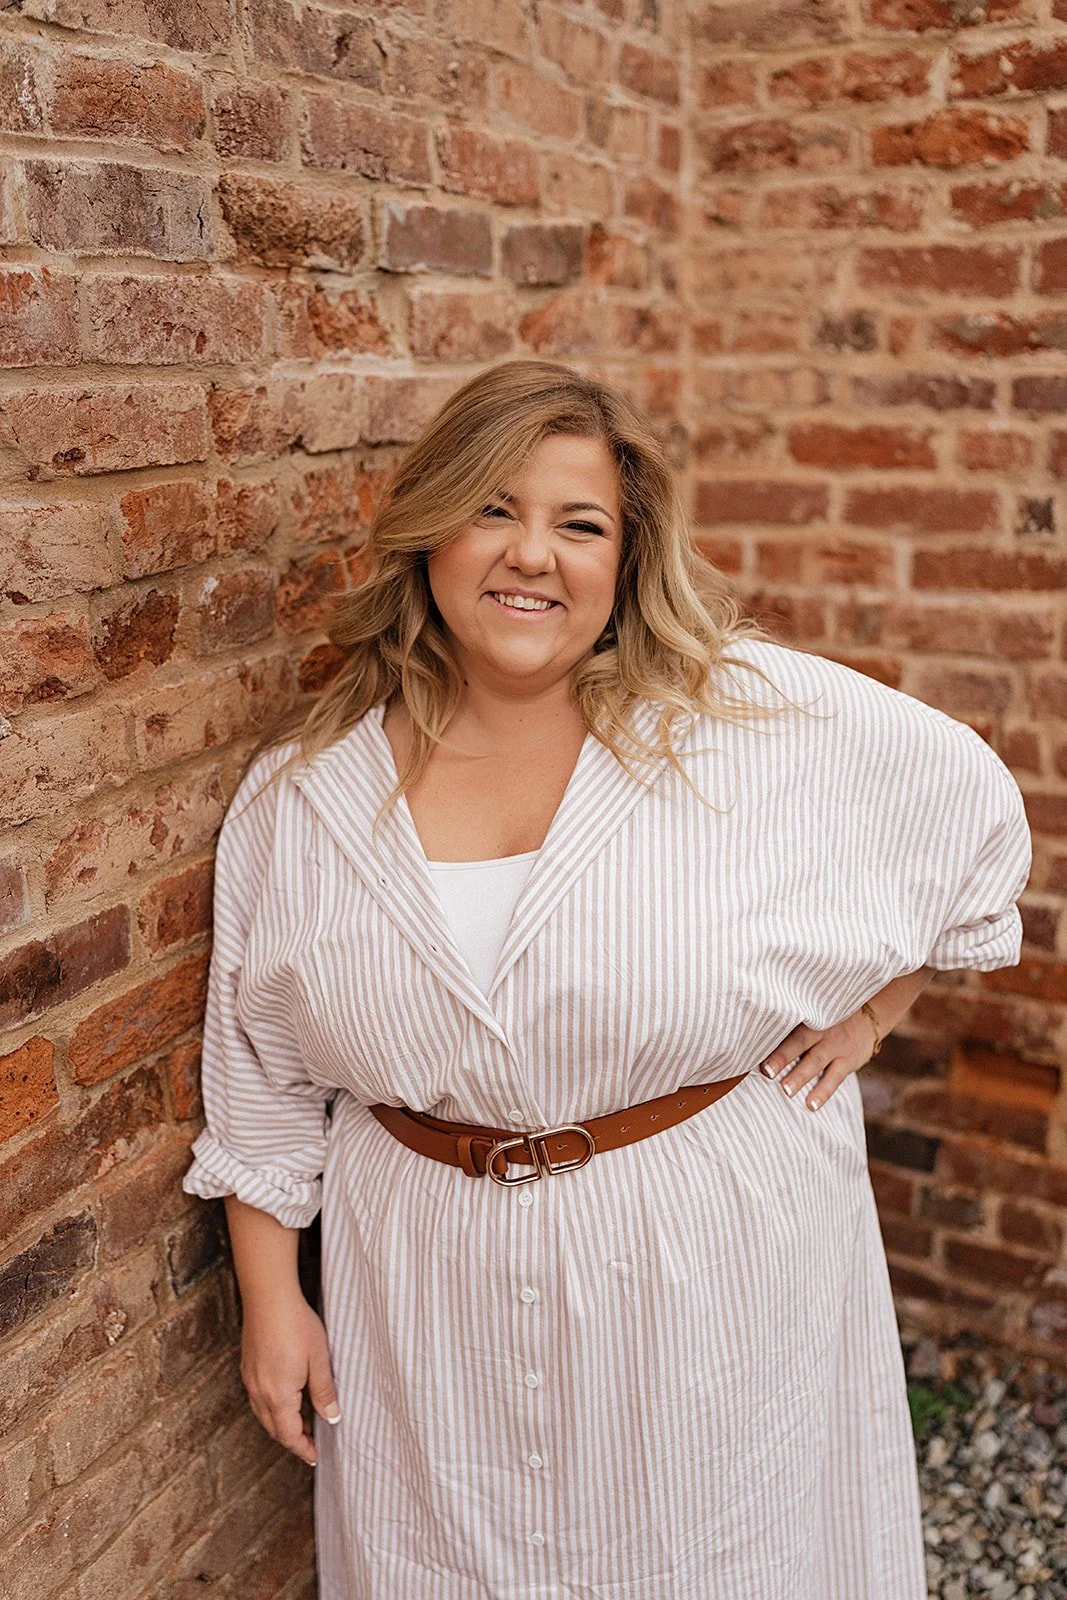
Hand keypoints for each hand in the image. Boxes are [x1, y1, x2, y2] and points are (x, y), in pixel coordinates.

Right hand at [239, 1290, 340, 1465]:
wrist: (268, 1297)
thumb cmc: (296, 1325)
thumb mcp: (319, 1359)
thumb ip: (324, 1392)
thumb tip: (331, 1418)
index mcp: (278, 1396)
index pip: (289, 1435)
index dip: (303, 1448)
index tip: (315, 1457)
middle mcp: (259, 1392)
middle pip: (275, 1429)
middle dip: (293, 1439)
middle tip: (313, 1441)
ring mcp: (250, 1379)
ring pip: (265, 1415)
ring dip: (283, 1423)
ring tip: (305, 1420)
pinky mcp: (248, 1367)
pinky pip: (259, 1399)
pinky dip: (274, 1407)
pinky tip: (288, 1396)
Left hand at [758, 1005, 879, 1111]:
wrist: (870, 1016)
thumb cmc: (829, 1017)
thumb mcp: (814, 1012)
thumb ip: (792, 1022)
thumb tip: (755, 1034)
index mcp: (809, 1015)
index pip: (788, 1024)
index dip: (771, 1034)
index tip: (753, 1049)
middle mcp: (822, 1028)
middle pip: (799, 1041)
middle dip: (782, 1057)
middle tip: (766, 1072)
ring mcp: (836, 1045)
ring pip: (816, 1061)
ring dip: (800, 1076)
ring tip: (786, 1091)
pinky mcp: (848, 1060)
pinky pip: (835, 1078)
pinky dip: (823, 1091)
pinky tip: (811, 1105)